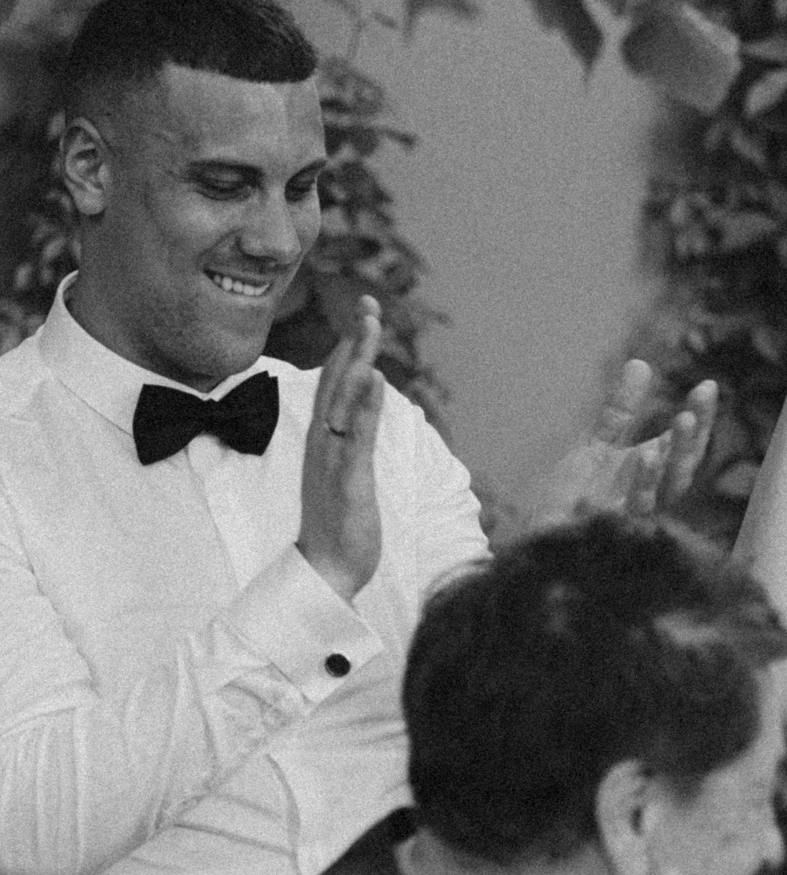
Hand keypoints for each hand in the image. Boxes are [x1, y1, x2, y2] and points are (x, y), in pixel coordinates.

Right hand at [297, 294, 385, 601]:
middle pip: (338, 382)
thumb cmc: (337, 524)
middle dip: (354, 341)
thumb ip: (351, 441)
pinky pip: (354, 438)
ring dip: (357, 362)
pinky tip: (374, 380)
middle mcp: (324, 443)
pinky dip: (363, 407)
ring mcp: (333, 461)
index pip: (336, 384)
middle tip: (368, 304)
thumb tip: (360, 414)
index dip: (349, 347)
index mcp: (325, 440)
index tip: (363, 314)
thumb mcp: (346, 474)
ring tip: (369, 327)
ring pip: (343, 402)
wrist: (325, 570)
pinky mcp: (347, 482)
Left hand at [522, 361, 719, 526]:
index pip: (683, 448)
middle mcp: (648, 499)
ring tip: (682, 420)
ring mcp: (632, 519)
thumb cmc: (570, 503)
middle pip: (682, 470)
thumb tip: (641, 362)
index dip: (699, 419)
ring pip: (665, 492)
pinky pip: (634, 511)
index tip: (708, 385)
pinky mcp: (611, 534)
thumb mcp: (596, 449)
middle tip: (698, 403)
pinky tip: (646, 456)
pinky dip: (642, 484)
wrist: (537, 544)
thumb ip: (620, 412)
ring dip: (674, 458)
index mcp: (650, 478)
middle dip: (691, 438)